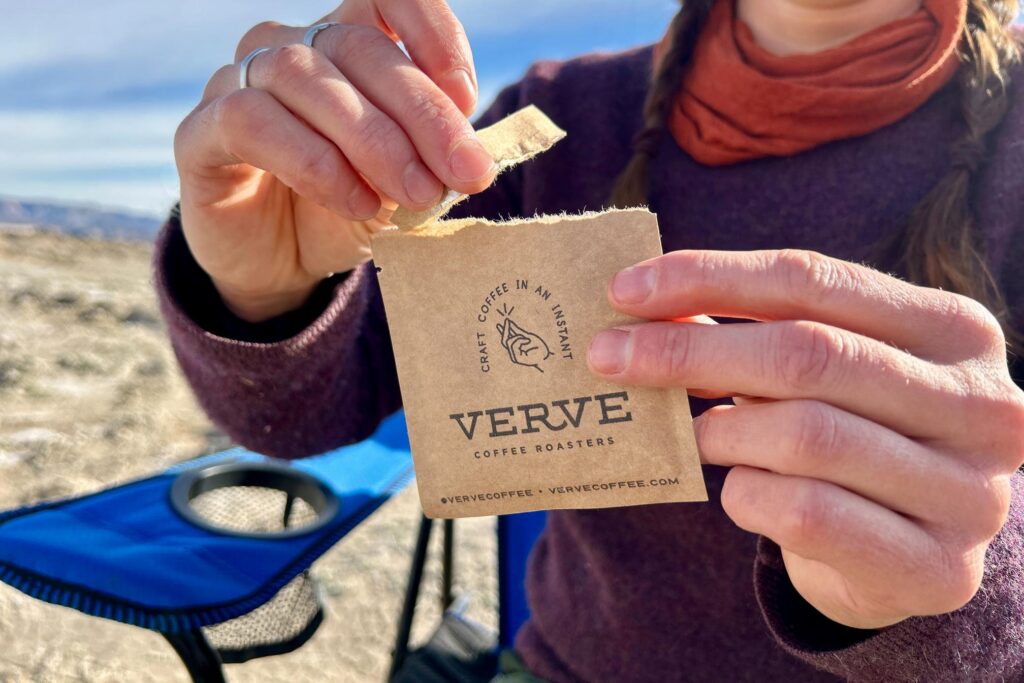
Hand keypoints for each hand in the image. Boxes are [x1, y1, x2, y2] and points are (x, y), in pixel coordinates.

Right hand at [174, 0, 495, 321]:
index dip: (432, 32)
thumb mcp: (407, 183)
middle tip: (464, 171)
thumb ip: (434, 158)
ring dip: (372, 140)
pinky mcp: (200, 134)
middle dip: (422, 113)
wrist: (284, 269)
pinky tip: (354, 201)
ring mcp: (239, 83)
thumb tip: (471, 151)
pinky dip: (313, 163)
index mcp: (347, 45)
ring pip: (304, 78)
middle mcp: (291, 48)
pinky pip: (252, 122)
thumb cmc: (350, 210)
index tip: (467, 95)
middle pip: (358, 47)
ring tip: (415, 194)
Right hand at [497, 317, 553, 371]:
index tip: (506, 320)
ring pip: (509, 342)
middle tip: (507, 321)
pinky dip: (520, 341)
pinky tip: (528, 340)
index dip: (504, 331)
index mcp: (516, 349)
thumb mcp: (527, 336)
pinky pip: (514, 345)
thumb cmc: (539, 347)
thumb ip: (517, 331)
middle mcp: (514, 354)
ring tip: (527, 339)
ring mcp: (514, 357)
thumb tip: (509, 323)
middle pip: (504, 341)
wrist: (546, 355)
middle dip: (505, 331)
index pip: (506, 340)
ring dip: (517, 338)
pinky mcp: (516, 359)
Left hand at [588, 249, 1023, 629]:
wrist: (904, 552)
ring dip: (721, 431)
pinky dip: (747, 496)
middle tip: (608, 357)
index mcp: (955, 329)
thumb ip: (755, 332)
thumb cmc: (851, 437)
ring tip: (695, 434)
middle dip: (688, 351)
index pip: (813, 278)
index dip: (709, 277)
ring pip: (805, 436)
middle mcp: (982, 405)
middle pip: (807, 354)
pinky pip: (806, 514)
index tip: (624, 289)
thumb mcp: (822, 370)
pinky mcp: (936, 569)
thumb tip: (642, 306)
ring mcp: (970, 494)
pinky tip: (742, 491)